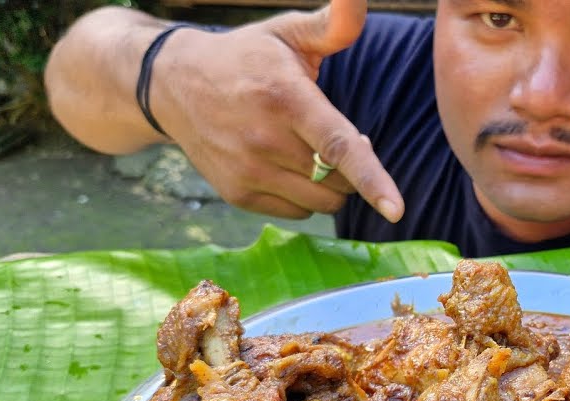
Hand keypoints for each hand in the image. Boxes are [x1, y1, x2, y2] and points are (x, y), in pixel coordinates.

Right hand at [149, 0, 402, 220]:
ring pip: (322, 202)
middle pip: (339, 180)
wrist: (173, 85)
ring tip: (313, 153)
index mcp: (286, 97)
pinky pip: (298, 212)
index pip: (338, 146)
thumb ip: (333, 24)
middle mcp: (265, 139)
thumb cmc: (246, 57)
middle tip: (337, 138)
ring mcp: (248, 171)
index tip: (397, 210)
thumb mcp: (287, 33)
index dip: (372, 179)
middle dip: (354, 169)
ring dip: (333, 185)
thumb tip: (357, 0)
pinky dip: (306, 197)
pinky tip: (289, 167)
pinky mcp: (238, 193)